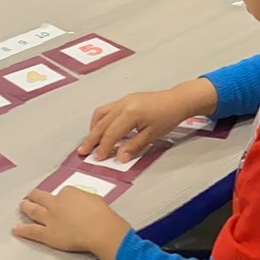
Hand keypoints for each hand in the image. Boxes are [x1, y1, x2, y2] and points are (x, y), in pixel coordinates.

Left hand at [13, 187, 129, 259]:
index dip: (62, 198)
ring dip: (26, 207)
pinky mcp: (47, 233)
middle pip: (41, 197)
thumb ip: (85, 200)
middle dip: (34, 196)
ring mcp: (49, 218)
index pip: (62, 193)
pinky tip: (15, 229)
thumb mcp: (95, 199)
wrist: (99, 229)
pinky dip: (22, 230)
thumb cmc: (102, 214)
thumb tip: (84, 204)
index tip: (63, 201)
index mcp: (68, 193)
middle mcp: (55, 203)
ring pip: (33, 211)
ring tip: (21, 206)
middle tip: (30, 196)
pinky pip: (32, 231)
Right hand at [79, 79, 215, 160]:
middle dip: (92, 139)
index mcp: (130, 113)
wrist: (177, 100)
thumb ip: (134, 146)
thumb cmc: (168, 118)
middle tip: (83, 152)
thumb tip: (120, 158)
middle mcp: (122, 105)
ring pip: (101, 114)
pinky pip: (107, 110)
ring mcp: (122, 101)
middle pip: (102, 124)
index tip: (97, 158)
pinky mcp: (125, 100)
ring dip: (94, 128)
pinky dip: (100, 120)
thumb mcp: (152, 135)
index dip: (104, 147)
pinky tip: (101, 129)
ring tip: (91, 141)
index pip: (111, 133)